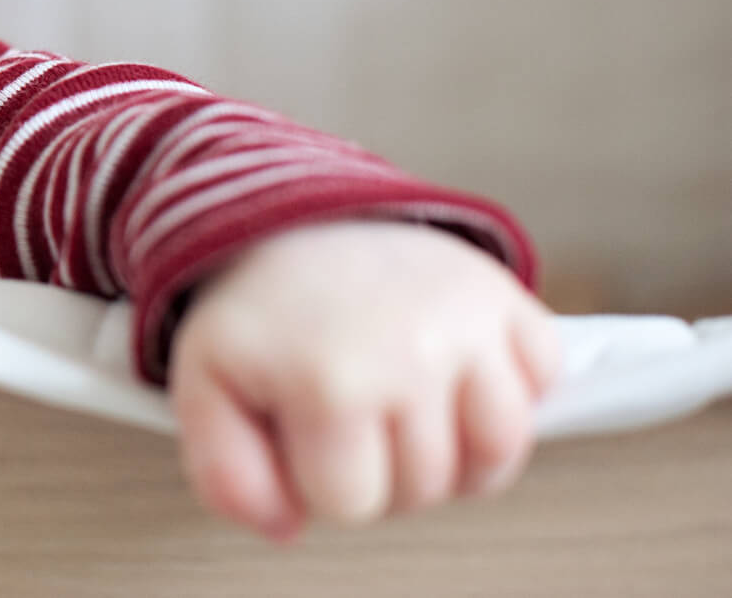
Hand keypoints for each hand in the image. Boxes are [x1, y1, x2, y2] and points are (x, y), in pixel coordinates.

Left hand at [168, 219, 561, 542]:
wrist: (296, 222)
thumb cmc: (261, 318)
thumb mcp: (207, 389)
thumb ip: (227, 477)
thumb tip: (286, 528)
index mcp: (327, 381)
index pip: (354, 505)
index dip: (322, 481)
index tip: (304, 429)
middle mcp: (410, 352)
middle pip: (427, 489)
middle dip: (385, 468)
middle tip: (349, 408)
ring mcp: (468, 323)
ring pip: (498, 455)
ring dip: (454, 446)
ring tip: (403, 401)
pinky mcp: (507, 297)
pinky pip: (543, 383)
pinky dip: (508, 389)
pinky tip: (451, 366)